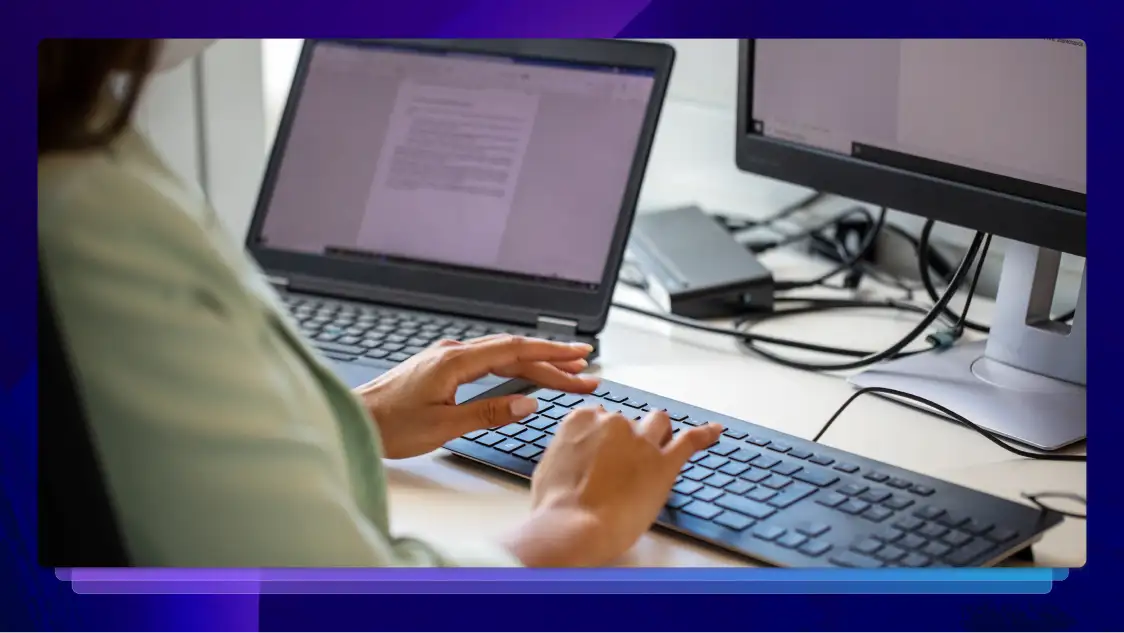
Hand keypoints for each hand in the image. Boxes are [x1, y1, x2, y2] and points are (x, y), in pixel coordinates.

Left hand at [356, 335, 597, 458]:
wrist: (354, 419)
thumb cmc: (390, 425)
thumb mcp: (444, 425)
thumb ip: (489, 412)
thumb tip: (527, 403)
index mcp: (456, 360)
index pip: (516, 351)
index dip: (552, 354)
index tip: (581, 357)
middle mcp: (453, 352)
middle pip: (514, 352)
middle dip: (552, 362)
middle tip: (586, 372)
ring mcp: (446, 358)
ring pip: (501, 358)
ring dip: (534, 366)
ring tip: (566, 375)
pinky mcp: (440, 369)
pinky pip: (486, 363)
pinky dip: (512, 369)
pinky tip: (524, 377)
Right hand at [503, 408, 722, 566]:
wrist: (572, 527)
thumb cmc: (555, 506)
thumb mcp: (549, 467)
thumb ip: (568, 451)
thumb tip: (574, 455)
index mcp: (581, 421)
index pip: (599, 415)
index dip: (603, 436)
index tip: (603, 450)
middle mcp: (613, 423)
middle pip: (629, 421)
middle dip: (629, 438)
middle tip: (626, 464)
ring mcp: (641, 441)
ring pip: (659, 423)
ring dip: (659, 434)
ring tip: (659, 450)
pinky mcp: (664, 462)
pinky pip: (691, 440)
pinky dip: (705, 434)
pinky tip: (715, 431)